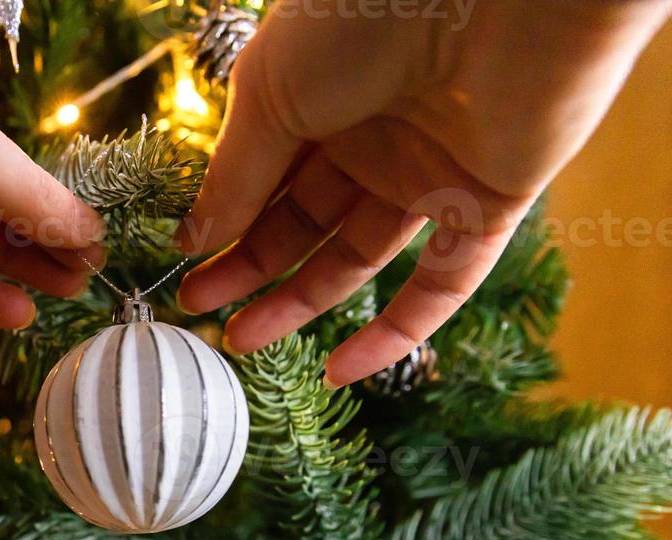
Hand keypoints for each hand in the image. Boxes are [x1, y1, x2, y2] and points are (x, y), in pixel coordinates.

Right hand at [174, 0, 671, 385]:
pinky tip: (341, 371)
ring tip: (241, 338)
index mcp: (319, 92)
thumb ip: (236, 175)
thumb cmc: (369, 11)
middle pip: (304, 219)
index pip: (264, 175)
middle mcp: (374, 131)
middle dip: (249, 266)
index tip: (182, 267)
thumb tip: (195, 240)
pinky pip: (443, 284)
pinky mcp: (489, 201)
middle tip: (199, 309)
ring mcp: (431, 170)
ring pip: (359, 256)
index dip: (222, 223)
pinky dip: (397, 334)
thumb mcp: (273, 94)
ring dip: (300, 301)